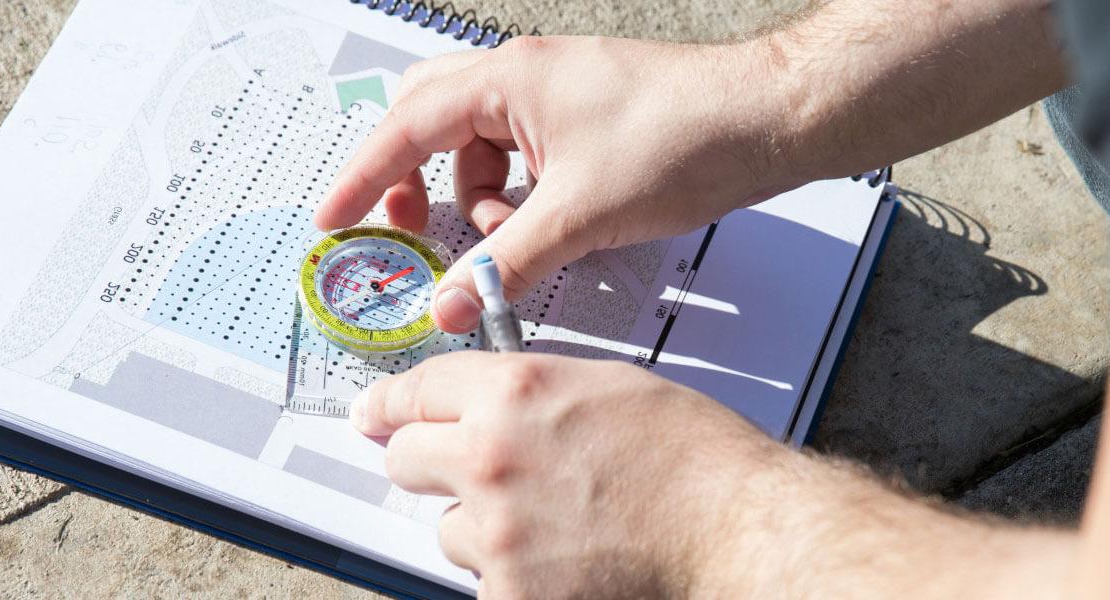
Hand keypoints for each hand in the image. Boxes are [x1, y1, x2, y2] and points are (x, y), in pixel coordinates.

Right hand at [317, 36, 805, 332]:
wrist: (769, 120)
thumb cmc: (688, 136)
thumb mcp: (581, 216)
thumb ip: (506, 263)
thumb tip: (451, 301)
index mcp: (508, 78)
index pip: (405, 127)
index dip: (363, 178)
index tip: (334, 218)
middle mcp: (526, 75)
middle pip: (433, 125)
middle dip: (418, 184)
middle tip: (414, 233)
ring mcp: (558, 93)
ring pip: (484, 148)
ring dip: (484, 202)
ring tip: (515, 245)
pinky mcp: (588, 118)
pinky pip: (527, 158)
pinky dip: (524, 198)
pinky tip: (552, 233)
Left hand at [350, 352, 785, 597]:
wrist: (735, 533)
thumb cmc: (694, 460)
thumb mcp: (607, 386)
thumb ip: (532, 391)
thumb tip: (485, 403)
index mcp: (515, 393)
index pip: (416, 391)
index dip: (391, 405)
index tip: (374, 416)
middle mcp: (491, 458)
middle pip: (407, 459)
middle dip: (432, 464)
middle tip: (475, 475)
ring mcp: (497, 532)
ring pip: (449, 529)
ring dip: (486, 528)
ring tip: (559, 525)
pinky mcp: (508, 594)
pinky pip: (483, 581)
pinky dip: (516, 578)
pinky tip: (568, 563)